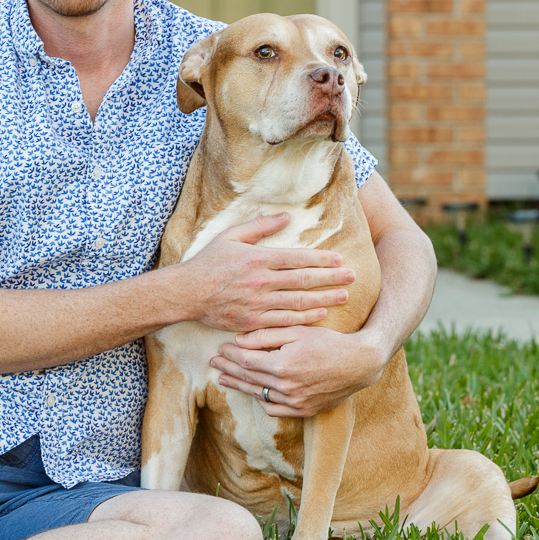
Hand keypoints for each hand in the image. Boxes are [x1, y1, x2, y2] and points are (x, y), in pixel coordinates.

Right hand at [166, 213, 354, 332]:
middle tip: (353, 277)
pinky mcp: (252, 322)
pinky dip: (305, 319)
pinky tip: (321, 315)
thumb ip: (259, 226)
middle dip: (331, 279)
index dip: (322, 259)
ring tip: (344, 296)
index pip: (297, 258)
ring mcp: (257, 304)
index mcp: (257, 259)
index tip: (339, 259)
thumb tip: (285, 217)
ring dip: (324, 299)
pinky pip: (284, 321)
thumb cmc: (208, 263)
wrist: (185, 294)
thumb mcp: (231, 237)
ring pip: (299, 302)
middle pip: (304, 280)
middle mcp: (260, 282)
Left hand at [210, 325, 383, 416]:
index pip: (246, 361)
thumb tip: (239, 340)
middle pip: (248, 379)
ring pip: (259, 395)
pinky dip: (263, 401)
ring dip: (241, 387)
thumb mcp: (298, 330)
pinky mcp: (305, 410)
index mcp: (282, 365)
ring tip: (226, 379)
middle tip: (214, 363)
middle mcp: (286, 387)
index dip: (230, 354)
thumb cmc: (329, 341)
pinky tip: (255, 392)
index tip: (220, 348)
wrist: (360, 363)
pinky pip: (275, 409)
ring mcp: (295, 402)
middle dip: (229, 369)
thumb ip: (267, 336)